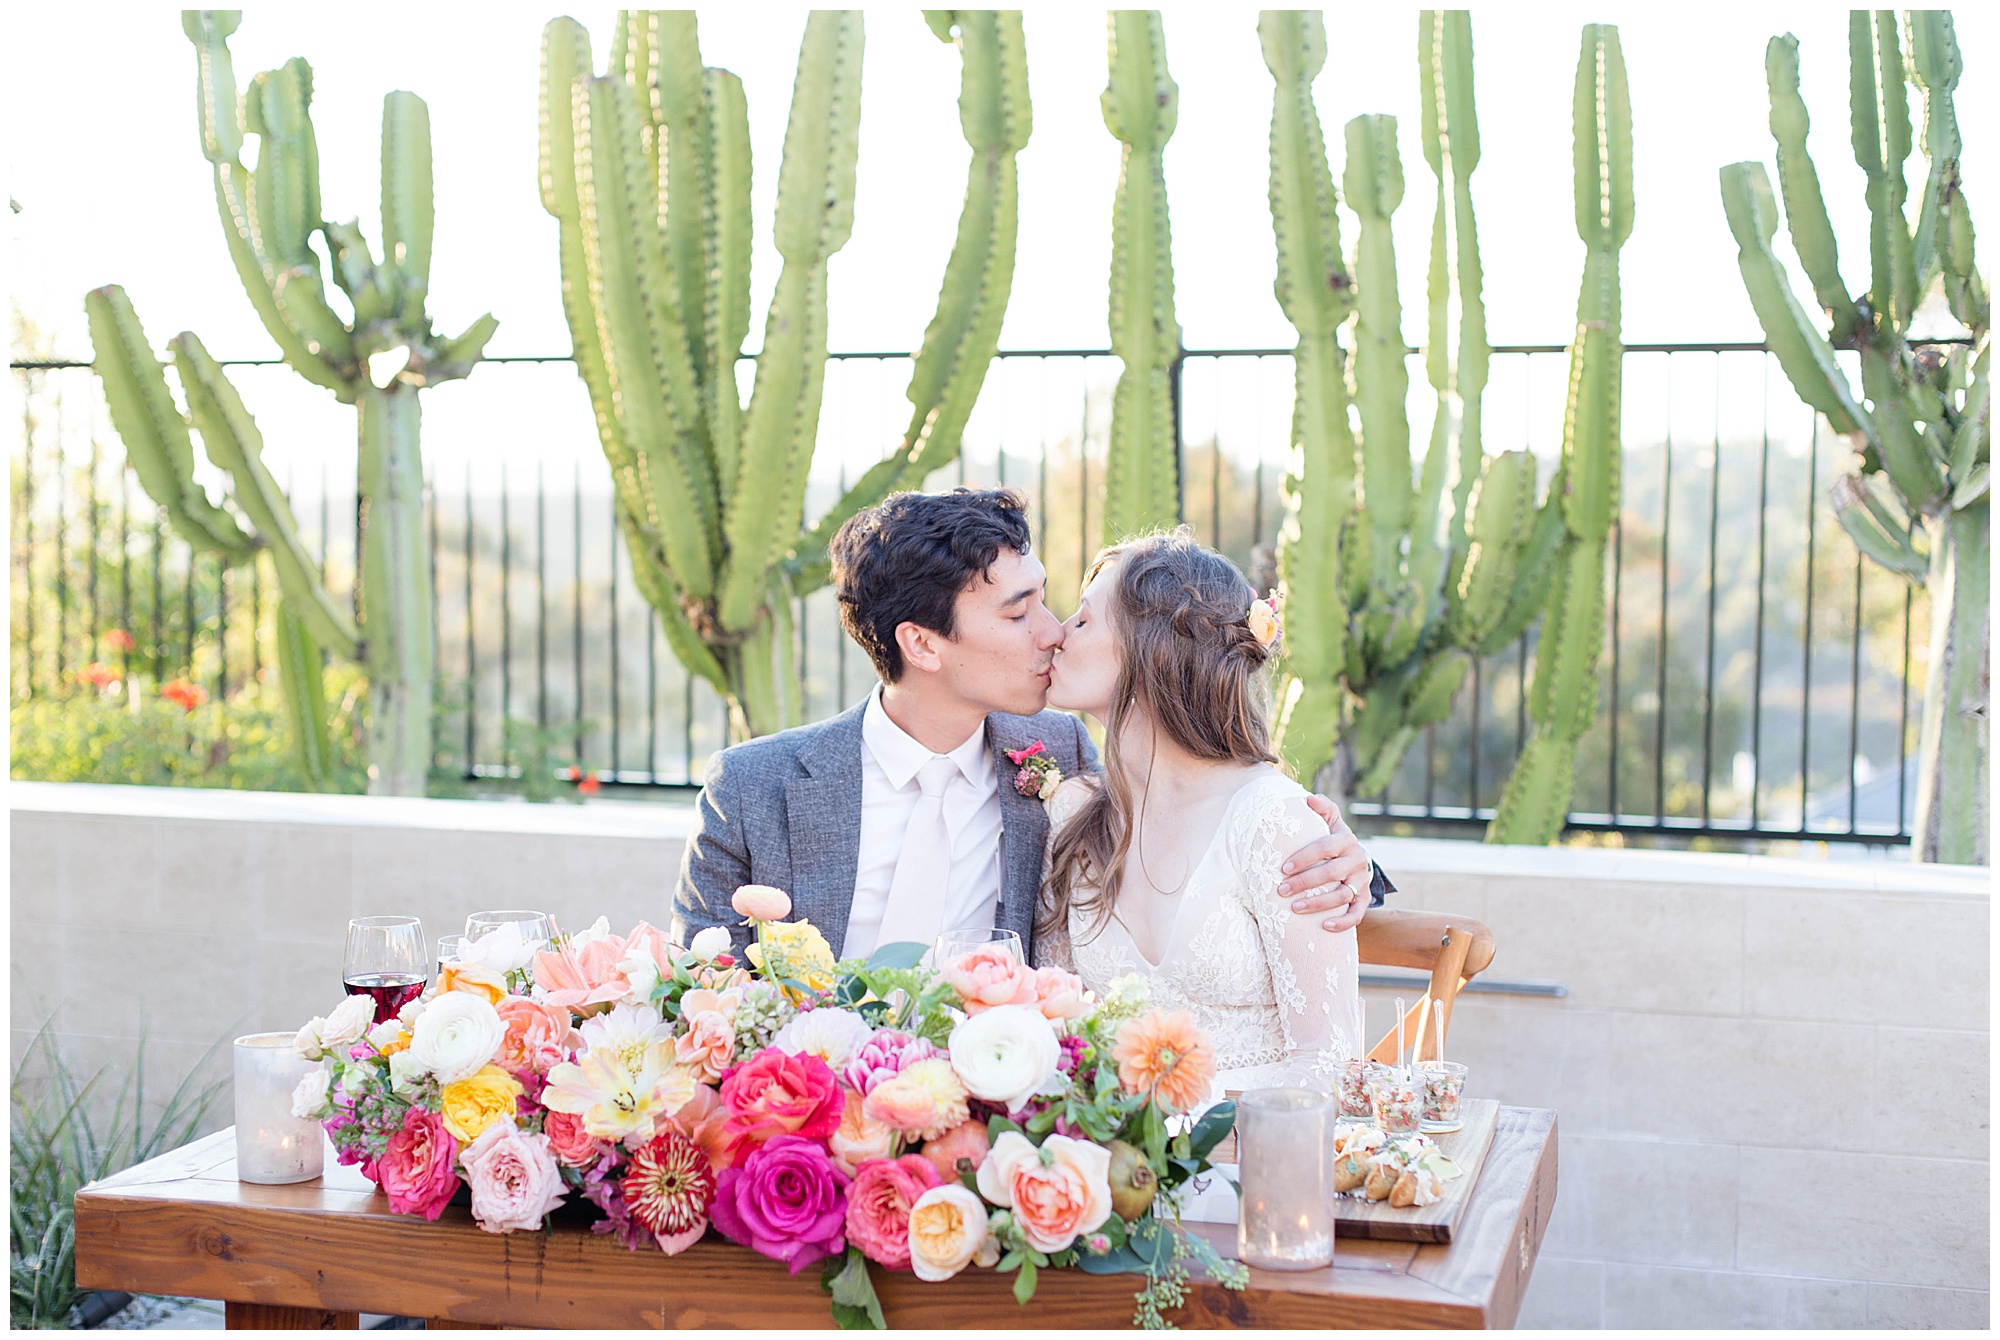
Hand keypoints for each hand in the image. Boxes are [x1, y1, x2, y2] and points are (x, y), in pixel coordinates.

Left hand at [1278, 794, 1374, 932]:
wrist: (1352, 859)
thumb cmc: (1331, 839)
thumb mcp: (1329, 821)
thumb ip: (1322, 808)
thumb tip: (1308, 800)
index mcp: (1347, 840)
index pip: (1325, 847)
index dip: (1304, 858)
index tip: (1283, 869)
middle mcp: (1357, 860)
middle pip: (1332, 873)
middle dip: (1305, 882)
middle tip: (1282, 890)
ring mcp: (1361, 882)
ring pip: (1342, 895)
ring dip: (1318, 904)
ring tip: (1295, 908)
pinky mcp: (1363, 900)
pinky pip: (1357, 914)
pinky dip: (1342, 922)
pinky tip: (1324, 926)